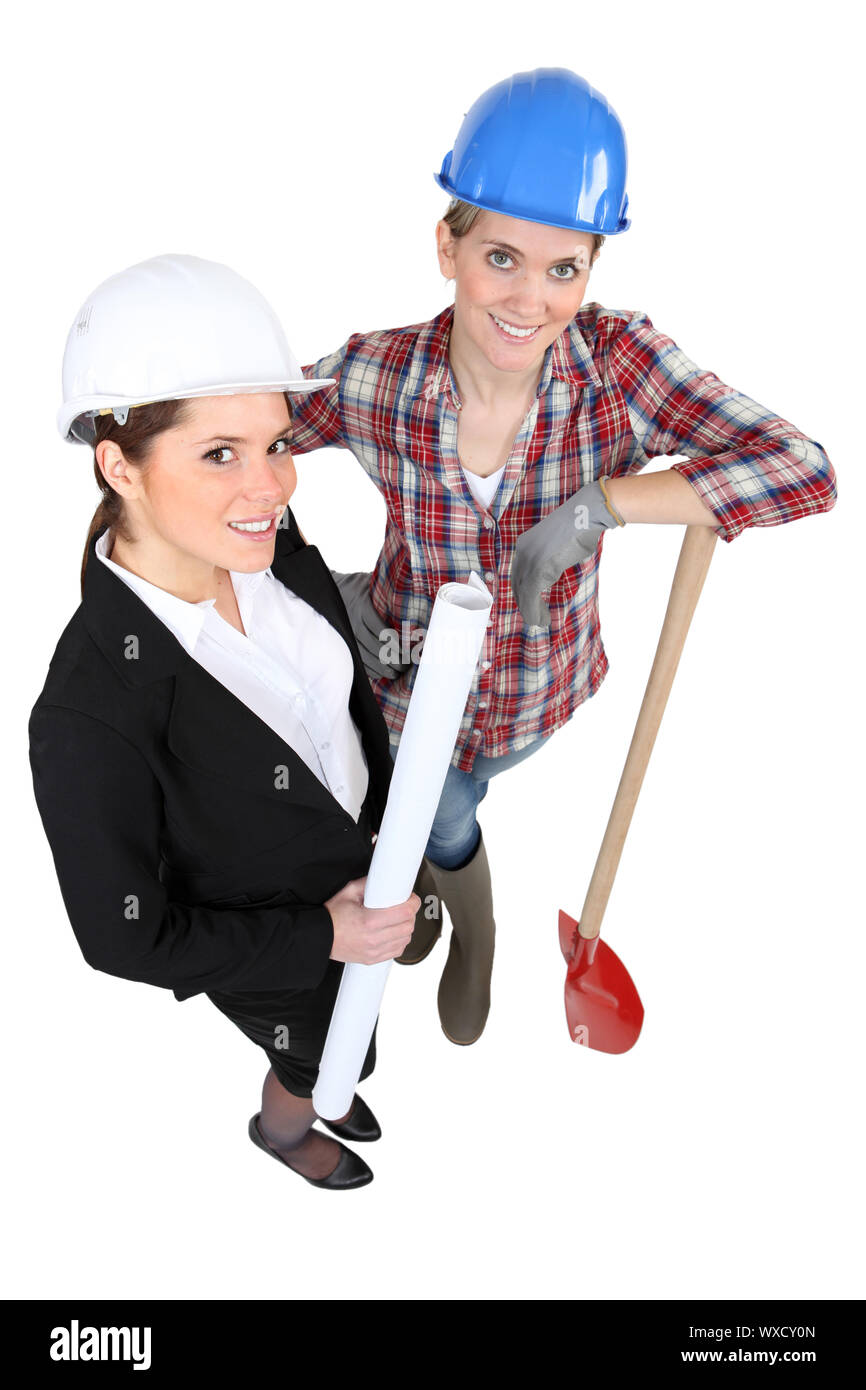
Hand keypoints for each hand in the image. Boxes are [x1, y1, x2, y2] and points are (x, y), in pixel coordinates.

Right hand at [326, 877, 419, 963]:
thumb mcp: (348, 892)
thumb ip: (368, 884)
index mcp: (369, 921)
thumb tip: (383, 880)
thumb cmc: (332, 916)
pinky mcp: (372, 959)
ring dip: (406, 928)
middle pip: (408, 927)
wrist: (320, 937)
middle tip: (404, 907)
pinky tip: (393, 933)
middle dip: (410, 914)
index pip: (405, 913)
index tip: (411, 899)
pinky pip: (397, 951)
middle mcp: (373, 938)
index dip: (412, 903)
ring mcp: (374, 951)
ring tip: (398, 920)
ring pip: (405, 940)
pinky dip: (399, 941)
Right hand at [331, 571, 410, 680]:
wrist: (336, 591)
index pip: (382, 631)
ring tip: (397, 672)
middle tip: (406, 665)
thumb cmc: (362, 588)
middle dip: (393, 659)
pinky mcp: (346, 643)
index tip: (408, 651)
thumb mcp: (374, 584)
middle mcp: (354, 623)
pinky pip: (358, 660)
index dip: (396, 644)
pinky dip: (370, 670)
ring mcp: (348, 635)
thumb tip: (417, 599)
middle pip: (375, 647)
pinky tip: (382, 674)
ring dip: (383, 668)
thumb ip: (390, 593)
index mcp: (363, 608)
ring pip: (366, 657)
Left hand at [509, 478, 624, 627]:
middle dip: (525, 604)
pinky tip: (543, 619)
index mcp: (524, 544)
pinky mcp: (538, 570)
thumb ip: (552, 558)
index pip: (517, 574)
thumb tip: (554, 568)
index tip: (531, 602)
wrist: (586, 515)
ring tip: (541, 622)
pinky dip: (535, 612)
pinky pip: (531, 598)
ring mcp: (528, 561)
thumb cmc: (580, 526)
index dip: (523, 591)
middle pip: (517, 585)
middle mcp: (522, 552)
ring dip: (531, 612)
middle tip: (536, 616)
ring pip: (523, 595)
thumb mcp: (559, 544)